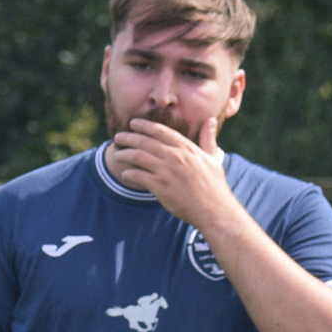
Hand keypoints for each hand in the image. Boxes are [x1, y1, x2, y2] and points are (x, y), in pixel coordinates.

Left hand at [106, 118, 234, 227]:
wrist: (214, 210)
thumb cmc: (214, 186)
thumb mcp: (213, 158)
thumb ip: (208, 139)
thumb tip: (210, 120)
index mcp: (187, 148)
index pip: (161, 131)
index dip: (144, 125)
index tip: (133, 123)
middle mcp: (175, 156)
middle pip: (145, 142)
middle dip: (129, 137)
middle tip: (118, 137)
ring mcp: (167, 171)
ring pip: (138, 156)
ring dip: (124, 154)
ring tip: (117, 154)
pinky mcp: (160, 187)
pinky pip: (138, 176)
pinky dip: (128, 173)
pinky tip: (125, 174)